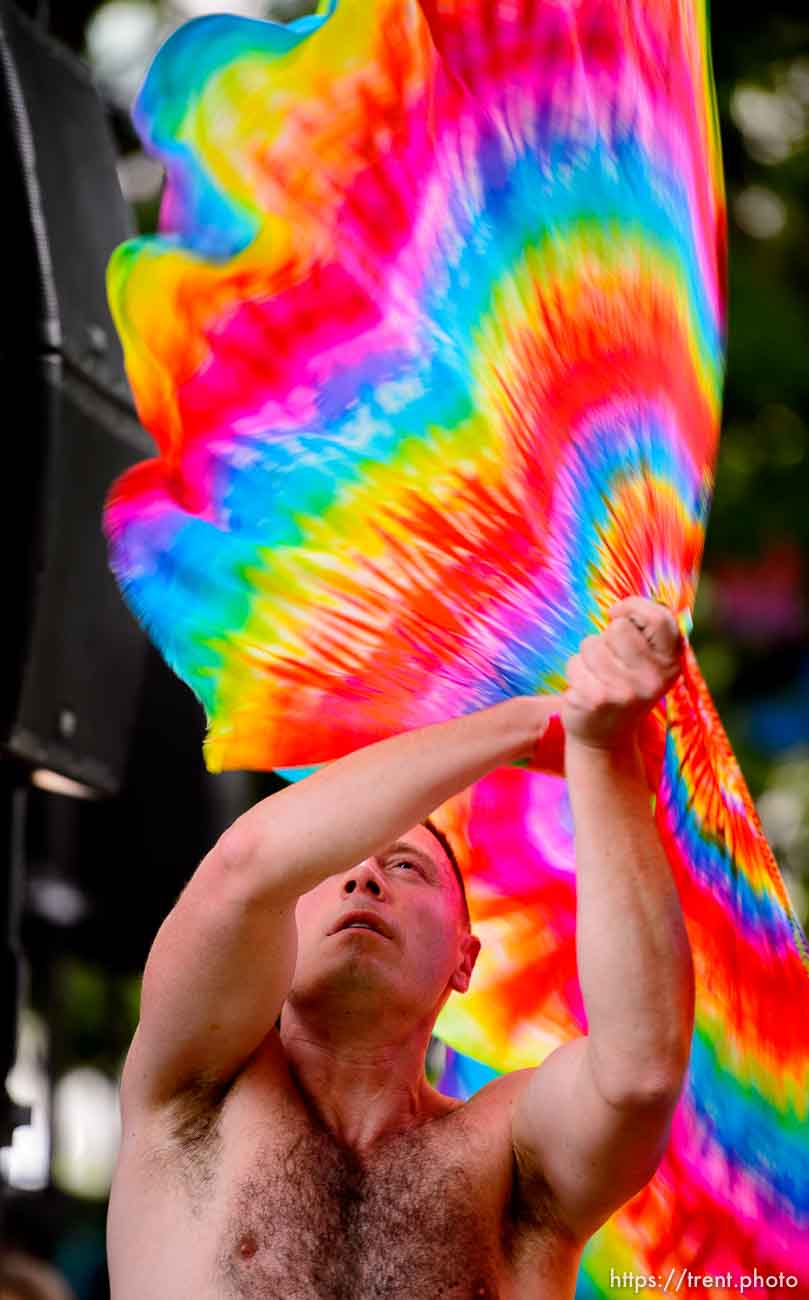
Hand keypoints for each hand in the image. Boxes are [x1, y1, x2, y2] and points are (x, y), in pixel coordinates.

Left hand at [561, 597, 682, 751]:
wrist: (606, 741)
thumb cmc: (624, 690)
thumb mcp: (647, 666)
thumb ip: (645, 636)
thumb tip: (622, 607)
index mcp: (669, 665)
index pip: (659, 618)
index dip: (634, 606)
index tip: (617, 613)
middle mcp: (651, 679)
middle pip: (618, 628)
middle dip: (606, 637)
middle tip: (608, 660)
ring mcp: (624, 691)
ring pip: (591, 644)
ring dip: (587, 657)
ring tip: (596, 677)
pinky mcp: (596, 699)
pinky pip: (574, 664)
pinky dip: (574, 673)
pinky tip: (585, 691)